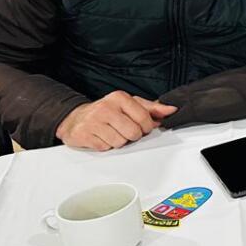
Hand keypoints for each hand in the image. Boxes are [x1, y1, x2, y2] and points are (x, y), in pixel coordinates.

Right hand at [55, 91, 177, 151]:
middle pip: (133, 133)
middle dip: (132, 135)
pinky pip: (106, 148)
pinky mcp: (84, 134)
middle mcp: (106, 107)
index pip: (144, 118)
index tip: (142, 127)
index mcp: (119, 98)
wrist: (75, 118)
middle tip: (124, 130)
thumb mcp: (129, 105)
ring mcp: (93, 121)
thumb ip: (151, 108)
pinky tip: (101, 137)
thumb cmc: (106, 111)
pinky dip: (106, 146)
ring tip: (111, 132)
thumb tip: (171, 110)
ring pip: (120, 142)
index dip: (146, 127)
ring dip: (118, 141)